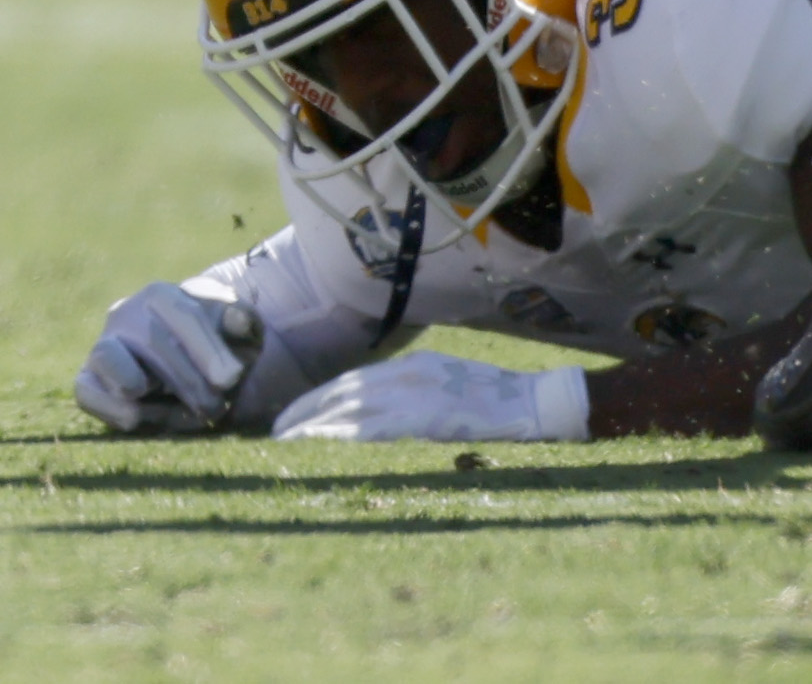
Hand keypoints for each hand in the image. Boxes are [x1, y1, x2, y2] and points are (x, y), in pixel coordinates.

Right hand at [72, 280, 262, 434]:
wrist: (190, 371)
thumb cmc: (219, 348)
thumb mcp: (241, 334)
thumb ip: (243, 323)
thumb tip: (239, 321)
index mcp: (162, 296)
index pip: (182, 315)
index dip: (207, 347)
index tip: (230, 379)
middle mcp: (126, 315)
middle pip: (151, 340)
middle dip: (188, 379)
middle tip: (215, 408)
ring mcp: (105, 347)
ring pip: (108, 355)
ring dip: (143, 387)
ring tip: (181, 412)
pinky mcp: (91, 381)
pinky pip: (85, 389)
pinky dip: (106, 405)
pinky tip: (136, 418)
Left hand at [269, 351, 590, 444]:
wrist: (536, 402)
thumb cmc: (496, 398)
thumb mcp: (447, 384)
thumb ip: (414, 393)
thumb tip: (381, 409)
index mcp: (411, 368)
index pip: (351, 382)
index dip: (318, 399)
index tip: (291, 417)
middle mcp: (408, 375)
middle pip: (343, 392)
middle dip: (306, 411)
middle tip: (275, 432)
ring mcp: (419, 394)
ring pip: (354, 408)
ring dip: (317, 425)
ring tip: (287, 442)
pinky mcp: (432, 416)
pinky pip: (380, 425)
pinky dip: (350, 433)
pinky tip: (326, 444)